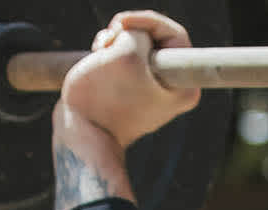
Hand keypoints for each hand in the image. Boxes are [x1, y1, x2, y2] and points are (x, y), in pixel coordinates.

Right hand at [57, 9, 200, 148]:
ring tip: (99, 51)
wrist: (83, 131)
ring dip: (114, 39)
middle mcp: (174, 87)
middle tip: (109, 40)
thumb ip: (138, 32)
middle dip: (127, 31)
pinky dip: (109, 49)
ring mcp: (152, 86)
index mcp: (184, 85)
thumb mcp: (127, 51)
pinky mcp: (132, 85)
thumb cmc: (106, 96)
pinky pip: (124, 54)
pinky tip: (97, 55)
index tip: (123, 25)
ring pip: (135, 42)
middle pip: (154, 36)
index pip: (174, 33)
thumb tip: (136, 35)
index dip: (147, 21)